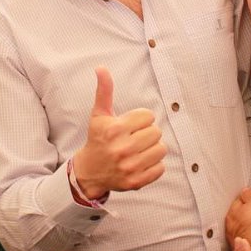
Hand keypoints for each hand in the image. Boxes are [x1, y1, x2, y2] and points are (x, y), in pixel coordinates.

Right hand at [72, 67, 165, 199]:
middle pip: (156, 132)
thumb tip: (101, 68)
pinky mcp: (136, 182)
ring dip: (153, 148)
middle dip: (147, 133)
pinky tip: (141, 162)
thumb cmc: (98, 139)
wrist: (90, 171)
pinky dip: (154, 165)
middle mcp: (122, 148)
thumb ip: (104, 91)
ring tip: (139, 149)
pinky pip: (160, 168)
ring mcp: (129, 167)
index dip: (141, 119)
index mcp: (114, 129)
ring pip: (161, 149)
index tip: (130, 125)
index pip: (148, 116)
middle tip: (135, 138)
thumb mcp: (99, 115)